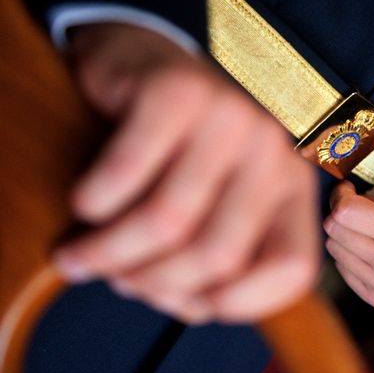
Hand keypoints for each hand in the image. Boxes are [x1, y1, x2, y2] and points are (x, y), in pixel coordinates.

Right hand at [54, 23, 319, 323]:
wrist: (145, 67)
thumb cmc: (176, 154)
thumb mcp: (209, 210)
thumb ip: (212, 264)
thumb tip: (195, 305)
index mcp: (290, 189)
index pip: (293, 270)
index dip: (242, 304)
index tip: (192, 303)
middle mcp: (273, 151)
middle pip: (219, 255)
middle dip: (151, 281)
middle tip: (113, 277)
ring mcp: (230, 116)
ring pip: (166, 221)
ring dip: (108, 250)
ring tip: (81, 252)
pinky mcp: (178, 91)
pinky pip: (126, 175)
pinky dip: (93, 200)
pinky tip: (85, 201)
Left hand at [323, 103, 373, 309]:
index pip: (344, 212)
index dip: (343, 194)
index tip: (354, 188)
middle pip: (334, 230)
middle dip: (340, 210)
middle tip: (361, 203)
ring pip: (334, 250)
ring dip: (344, 232)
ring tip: (370, 225)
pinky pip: (342, 270)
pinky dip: (349, 253)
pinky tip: (371, 244)